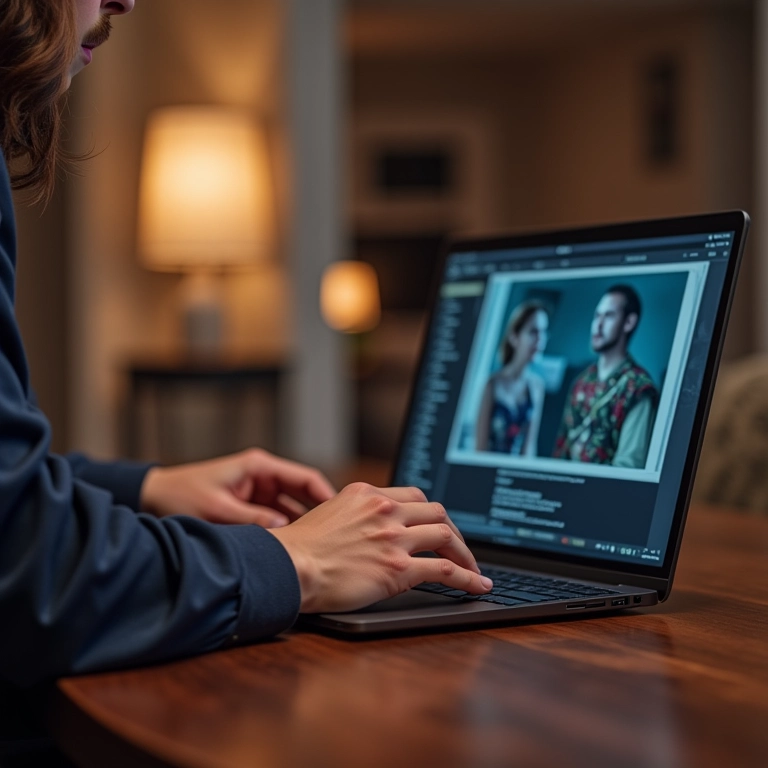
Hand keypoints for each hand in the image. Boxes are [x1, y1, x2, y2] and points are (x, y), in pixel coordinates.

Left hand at [140, 449, 334, 527]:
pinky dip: (286, 531)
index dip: (326, 495)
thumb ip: (251, 519)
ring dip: (303, 525)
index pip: (305, 477)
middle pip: (304, 493)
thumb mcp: (216, 509)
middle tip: (337, 535)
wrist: (154, 497)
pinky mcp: (252, 507)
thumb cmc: (181, 495)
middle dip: (320, 512)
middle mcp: (264, 476)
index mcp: (259, 466)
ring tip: (321, 546)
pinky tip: (296, 548)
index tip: (341, 515)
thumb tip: (283, 530)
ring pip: (293, 509)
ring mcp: (259, 492)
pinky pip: (278, 518)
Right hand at [268, 483, 492, 612]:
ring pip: (446, 536)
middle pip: (437, 512)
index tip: (438, 526)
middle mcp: (384, 510)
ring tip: (474, 569)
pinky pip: (444, 569)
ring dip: (466, 554)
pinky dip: (467, 577)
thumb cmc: (298, 548)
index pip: (414, 496)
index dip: (432, 513)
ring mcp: (393, 538)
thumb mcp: (329, 513)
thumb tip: (367, 528)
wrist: (287, 567)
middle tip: (460, 548)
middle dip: (455, 531)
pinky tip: (477, 585)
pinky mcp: (398, 569)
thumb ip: (355, 515)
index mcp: (367, 494)